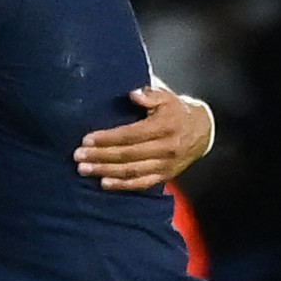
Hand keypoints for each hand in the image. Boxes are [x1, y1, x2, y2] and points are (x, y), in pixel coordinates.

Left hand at [75, 86, 213, 190]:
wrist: (203, 131)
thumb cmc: (177, 111)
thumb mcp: (167, 97)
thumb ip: (150, 95)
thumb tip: (133, 95)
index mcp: (165, 127)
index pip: (131, 134)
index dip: (108, 138)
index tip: (87, 139)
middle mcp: (167, 148)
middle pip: (128, 154)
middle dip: (101, 156)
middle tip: (78, 156)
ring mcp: (166, 165)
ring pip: (132, 171)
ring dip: (106, 171)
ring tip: (84, 169)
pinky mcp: (166, 176)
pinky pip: (142, 183)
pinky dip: (123, 185)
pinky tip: (104, 183)